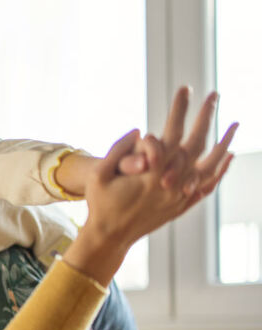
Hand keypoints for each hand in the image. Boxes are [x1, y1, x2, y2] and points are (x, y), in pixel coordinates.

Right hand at [66, 89, 235, 285]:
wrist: (109, 237)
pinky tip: (228, 158)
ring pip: (210, 165)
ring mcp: (179, 196)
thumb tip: (139, 130)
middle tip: (214, 95)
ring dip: (224, 143)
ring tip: (234, 124)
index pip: (172, 132)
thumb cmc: (100, 204)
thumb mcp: (98, 175)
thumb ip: (117, 150)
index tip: (185, 89)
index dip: (179, 109)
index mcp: (151, 172)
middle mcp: (171, 183)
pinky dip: (220, 171)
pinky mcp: (181, 206)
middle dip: (206, 116)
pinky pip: (208, 186)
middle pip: (197, 143)